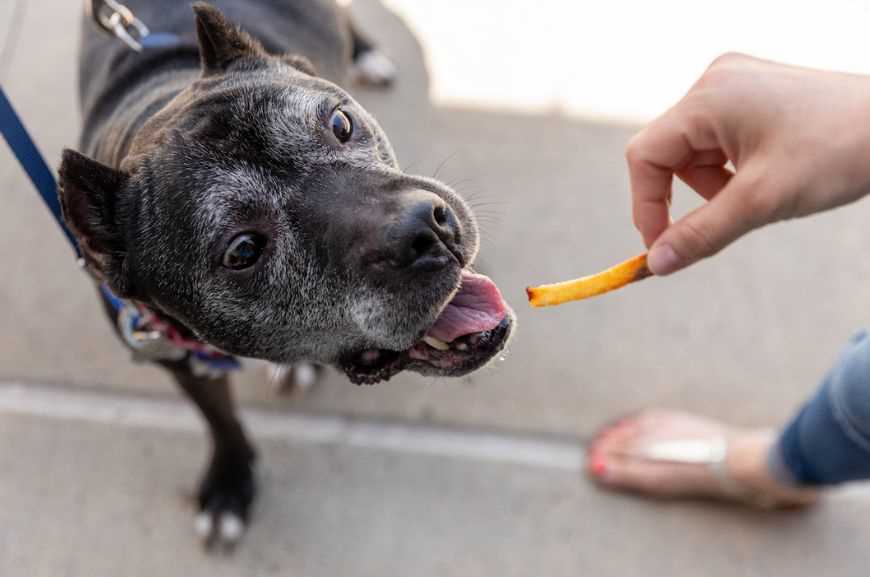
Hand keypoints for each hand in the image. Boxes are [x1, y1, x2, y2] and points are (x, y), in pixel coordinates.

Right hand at [627, 53, 869, 274]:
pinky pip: (718, 139)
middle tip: (725, 219)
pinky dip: (730, 168)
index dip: (646, 206)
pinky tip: (766, 174)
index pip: (645, 156)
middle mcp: (714, 83)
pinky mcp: (752, 94)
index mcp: (707, 98)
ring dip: (712, 184)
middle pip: (668, 153)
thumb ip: (700, 234)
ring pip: (693, 150)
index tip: (662, 247)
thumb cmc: (838, 152)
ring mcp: (734, 84)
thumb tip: (654, 265)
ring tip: (758, 192)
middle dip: (690, 194)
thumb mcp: (761, 202)